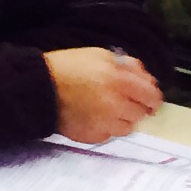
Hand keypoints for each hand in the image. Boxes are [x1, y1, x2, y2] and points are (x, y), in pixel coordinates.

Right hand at [47, 47, 163, 141]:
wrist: (37, 88)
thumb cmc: (66, 68)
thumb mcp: (99, 55)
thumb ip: (128, 65)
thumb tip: (146, 77)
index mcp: (120, 81)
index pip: (153, 96)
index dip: (151, 96)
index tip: (146, 96)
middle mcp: (117, 105)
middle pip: (142, 113)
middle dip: (135, 106)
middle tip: (121, 100)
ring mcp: (106, 123)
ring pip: (128, 127)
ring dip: (121, 119)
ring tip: (103, 109)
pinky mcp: (93, 136)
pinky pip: (109, 136)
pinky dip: (105, 128)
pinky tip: (91, 117)